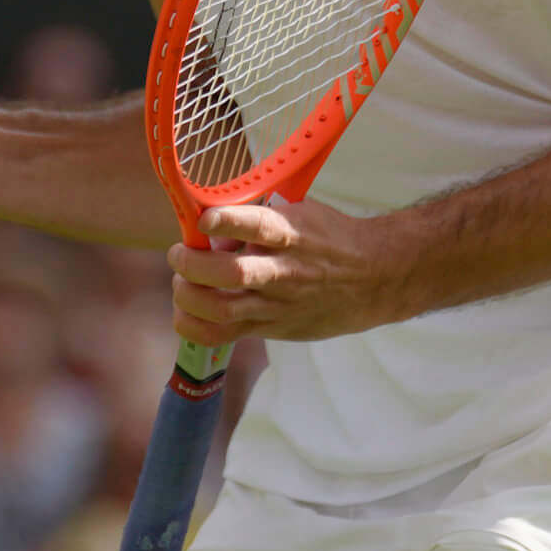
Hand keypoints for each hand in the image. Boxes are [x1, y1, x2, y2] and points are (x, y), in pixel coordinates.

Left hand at [167, 198, 411, 346]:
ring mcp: (278, 304)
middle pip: (231, 273)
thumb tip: (209, 228)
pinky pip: (225, 335)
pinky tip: (185, 314)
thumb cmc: (328, 239)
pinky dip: (196, 327)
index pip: (257, 226)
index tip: (203, 218)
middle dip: (192, 264)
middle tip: (178, 255)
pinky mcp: (274, 328)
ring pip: (222, 309)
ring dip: (188, 296)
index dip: (226, 221)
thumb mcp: (300, 214)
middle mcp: (285, 270)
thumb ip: (257, 219)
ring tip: (180, 283)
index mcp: (292, 233)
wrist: (372, 278)